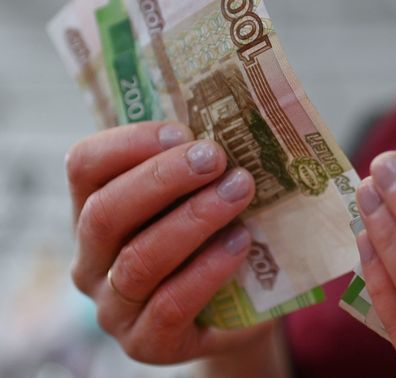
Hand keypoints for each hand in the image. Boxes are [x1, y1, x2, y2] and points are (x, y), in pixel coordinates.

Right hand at [66, 122, 282, 368]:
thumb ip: (198, 167)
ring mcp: (114, 306)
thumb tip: (233, 123)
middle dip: (164, 178)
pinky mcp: (147, 342)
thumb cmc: (213, 234)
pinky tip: (240, 242)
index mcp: (94, 211)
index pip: (85, 167)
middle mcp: (92, 259)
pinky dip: (209, 268)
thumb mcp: (198, 196)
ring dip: (194, 218)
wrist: (238, 306)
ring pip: (138, 259)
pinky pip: (171, 304)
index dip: (129, 144)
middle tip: (216, 157)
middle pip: (105, 212)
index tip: (183, 131)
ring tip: (240, 191)